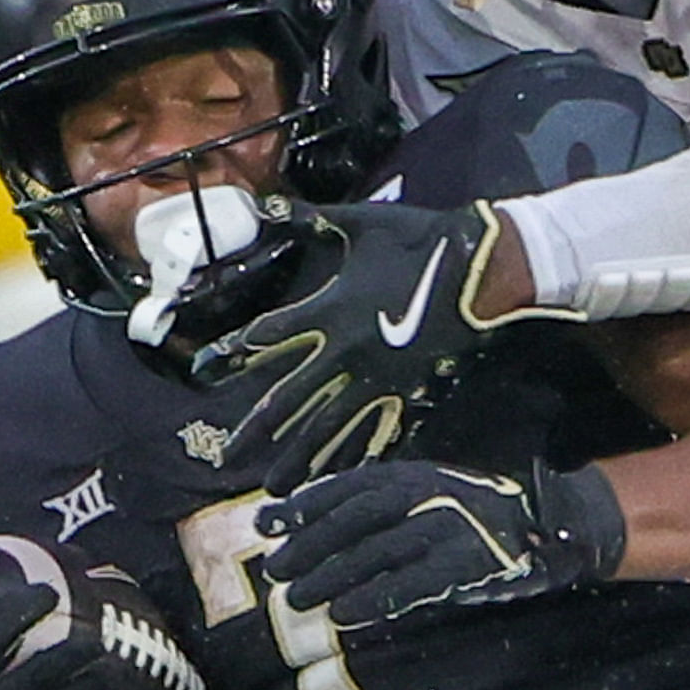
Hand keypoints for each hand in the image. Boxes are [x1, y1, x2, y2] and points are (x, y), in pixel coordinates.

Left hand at [201, 202, 531, 480]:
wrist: (484, 269)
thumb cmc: (423, 240)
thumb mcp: (362, 224)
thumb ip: (312, 219)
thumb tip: (269, 204)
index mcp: (330, 309)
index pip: (268, 337)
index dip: (233, 354)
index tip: (204, 372)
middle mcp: (345, 351)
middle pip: (289, 400)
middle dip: (255, 431)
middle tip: (227, 459)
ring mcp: (377, 376)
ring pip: (327, 427)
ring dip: (298, 458)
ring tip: (275, 486)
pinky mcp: (408, 389)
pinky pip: (375, 429)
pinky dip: (354, 456)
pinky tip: (337, 478)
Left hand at [263, 457, 626, 636]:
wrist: (558, 527)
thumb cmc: (487, 517)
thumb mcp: (436, 495)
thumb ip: (390, 507)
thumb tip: (323, 530)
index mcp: (417, 474)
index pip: (348, 486)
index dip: (304, 505)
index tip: (267, 523)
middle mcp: (428, 496)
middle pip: (353, 519)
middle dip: (309, 544)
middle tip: (275, 569)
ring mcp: (448, 530)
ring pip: (374, 553)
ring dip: (330, 576)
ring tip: (296, 599)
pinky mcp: (466, 567)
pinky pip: (409, 585)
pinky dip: (372, 599)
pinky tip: (343, 615)